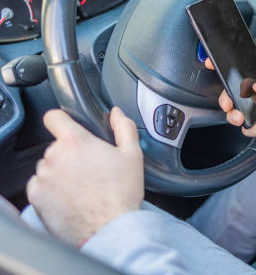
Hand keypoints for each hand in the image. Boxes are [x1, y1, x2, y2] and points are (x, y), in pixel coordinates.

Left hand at [26, 107, 143, 246]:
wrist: (108, 228)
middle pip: (56, 146)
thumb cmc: (121, 193)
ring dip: (60, 172)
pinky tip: (71, 198)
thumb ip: (124, 127)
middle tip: (90, 168)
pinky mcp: (36, 197)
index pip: (54, 117)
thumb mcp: (133, 154)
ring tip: (82, 187)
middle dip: (70, 154)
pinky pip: (40, 186)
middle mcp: (54, 156)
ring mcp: (43, 177)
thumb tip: (116, 113)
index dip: (61, 120)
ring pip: (48, 167)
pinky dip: (52, 190)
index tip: (68, 127)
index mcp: (76, 141)